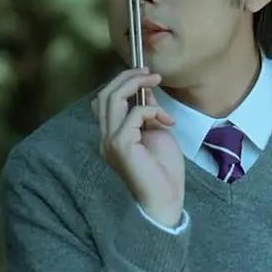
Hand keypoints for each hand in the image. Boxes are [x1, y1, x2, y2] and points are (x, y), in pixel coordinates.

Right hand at [91, 68, 183, 226]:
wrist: (166, 198)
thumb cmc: (163, 171)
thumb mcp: (156, 132)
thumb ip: (147, 113)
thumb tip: (146, 91)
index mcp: (111, 135)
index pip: (104, 100)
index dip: (121, 82)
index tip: (145, 75)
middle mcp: (105, 137)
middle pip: (105, 94)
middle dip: (127, 77)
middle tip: (149, 72)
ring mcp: (110, 141)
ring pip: (111, 98)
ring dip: (135, 83)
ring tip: (155, 79)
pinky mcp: (120, 144)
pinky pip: (133, 114)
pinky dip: (152, 111)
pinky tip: (167, 121)